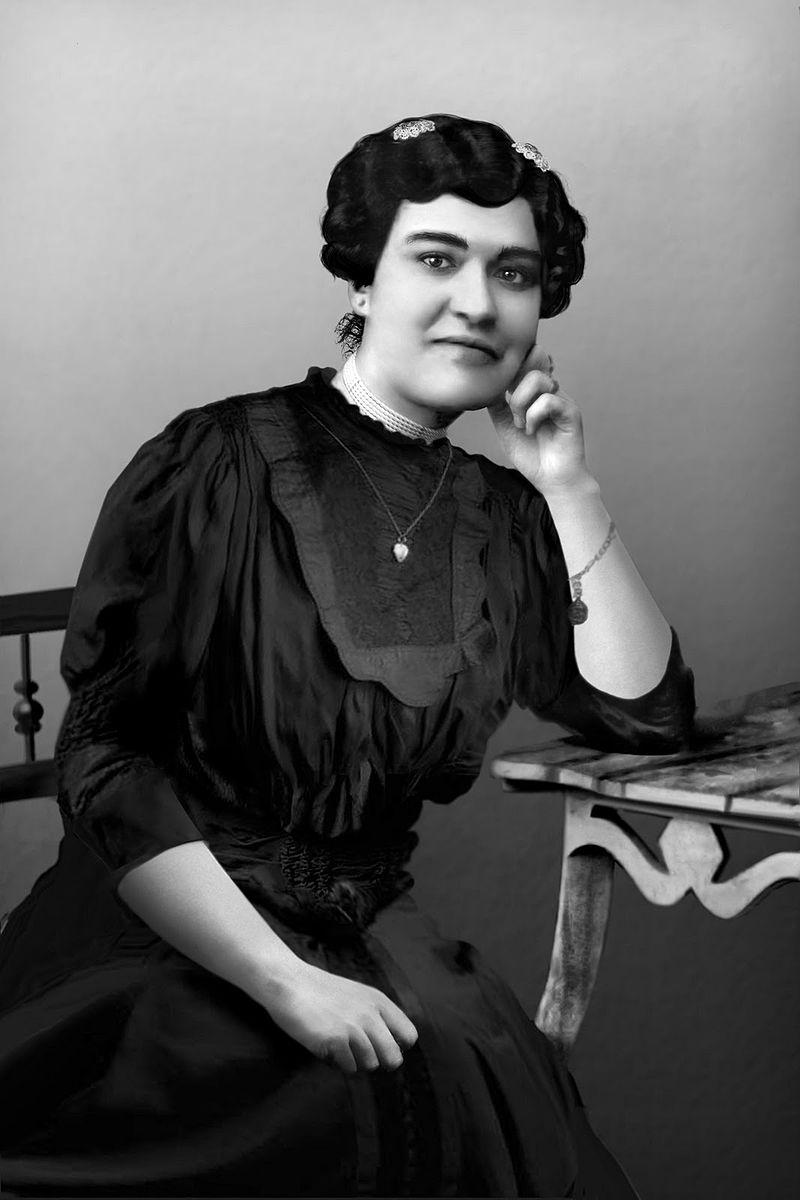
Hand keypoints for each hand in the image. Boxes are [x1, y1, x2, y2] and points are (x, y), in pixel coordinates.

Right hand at [263, 958, 418, 1073]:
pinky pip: (348, 1068)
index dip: (397, 1047)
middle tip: (360, 1054)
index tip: (381, 1046)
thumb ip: (375, 1015)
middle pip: (393, 1057)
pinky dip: (338, 1063)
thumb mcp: (357, 995)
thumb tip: (390, 1047)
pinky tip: (326, 1047)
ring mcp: (353, 1027)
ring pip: (370, 1065)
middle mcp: (370, 1014)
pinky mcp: (335, 1040)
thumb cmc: (320, 991)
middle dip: (379, 1062)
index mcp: (379, 1001)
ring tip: (339, 1046)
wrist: (289, 982)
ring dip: (355, 1062)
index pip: (408, 1036)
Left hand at [486, 345, 592, 494]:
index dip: (512, 371)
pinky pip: (548, 400)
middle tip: (515, 420)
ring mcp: (562, 400)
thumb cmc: (532, 455)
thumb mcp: (505, 427)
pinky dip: (534, 416)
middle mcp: (550, 393)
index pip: (525, 365)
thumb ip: (498, 405)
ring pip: (538, 379)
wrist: (551, 480)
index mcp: (536, 394)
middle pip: (529, 367)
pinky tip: (532, 431)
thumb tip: (488, 385)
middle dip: (514, 393)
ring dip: (522, 403)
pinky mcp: (571, 412)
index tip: (501, 392)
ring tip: (522, 426)